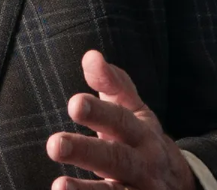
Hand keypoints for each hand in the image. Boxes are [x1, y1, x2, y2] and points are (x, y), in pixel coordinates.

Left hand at [46, 50, 194, 189]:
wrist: (179, 183)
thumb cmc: (141, 136)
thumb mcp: (133, 108)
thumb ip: (112, 82)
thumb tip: (91, 56)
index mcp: (141, 133)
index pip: (119, 120)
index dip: (98, 112)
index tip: (74, 103)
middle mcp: (144, 165)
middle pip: (116, 159)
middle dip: (86, 151)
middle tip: (54, 145)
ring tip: (58, 186)